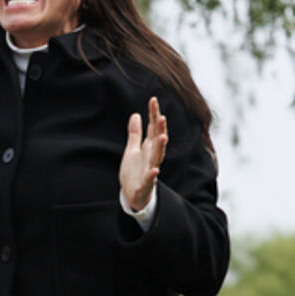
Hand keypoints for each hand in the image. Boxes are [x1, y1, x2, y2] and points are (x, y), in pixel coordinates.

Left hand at [119, 96, 166, 211]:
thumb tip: (135, 114)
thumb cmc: (135, 172)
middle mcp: (152, 157)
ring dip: (161, 147)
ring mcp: (150, 169)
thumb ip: (135, 134)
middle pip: (158, 140)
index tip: (153, 100)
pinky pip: (149, 178)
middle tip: (161, 116)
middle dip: (161, 129)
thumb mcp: (132, 150)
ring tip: (162, 137)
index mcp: (149, 147)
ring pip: (157, 157)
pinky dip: (152, 175)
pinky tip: (155, 170)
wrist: (133, 195)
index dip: (154, 114)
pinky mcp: (145, 183)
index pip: (153, 128)